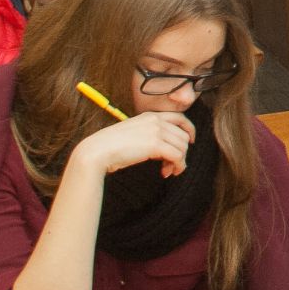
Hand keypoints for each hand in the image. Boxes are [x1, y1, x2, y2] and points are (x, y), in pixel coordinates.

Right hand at [72, 111, 195, 178]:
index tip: (190, 141)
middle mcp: (155, 120)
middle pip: (183, 136)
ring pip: (182, 146)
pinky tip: (166, 173)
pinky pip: (178, 156)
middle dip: (181, 152)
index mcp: (149, 116)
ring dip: (178, 162)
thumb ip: (149, 135)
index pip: (180, 117)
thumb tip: (163, 149)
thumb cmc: (110, 146)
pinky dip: (177, 166)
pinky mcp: (155, 144)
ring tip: (167, 171)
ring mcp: (156, 131)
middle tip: (171, 166)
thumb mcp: (133, 134)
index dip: (189, 129)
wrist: (97, 151)